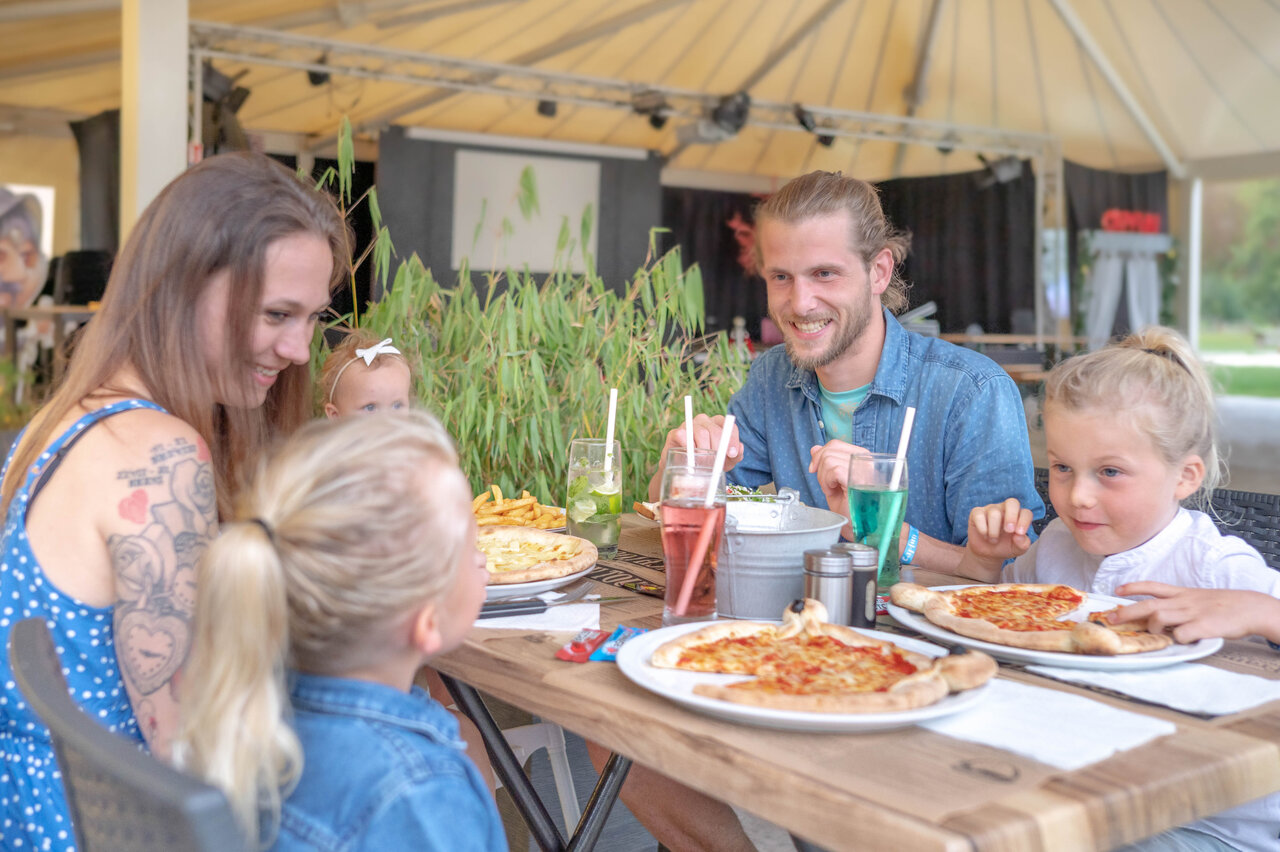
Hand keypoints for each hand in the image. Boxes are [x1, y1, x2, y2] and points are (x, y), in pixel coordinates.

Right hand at [660, 414, 741, 470]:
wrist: (686, 471)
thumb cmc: (709, 463)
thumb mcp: (725, 461)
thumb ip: (735, 456)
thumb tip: (738, 450)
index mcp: (718, 424)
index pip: (729, 426)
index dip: (732, 440)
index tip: (732, 454)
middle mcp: (704, 420)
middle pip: (715, 430)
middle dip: (718, 449)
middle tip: (716, 463)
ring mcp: (689, 424)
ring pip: (701, 433)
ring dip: (704, 451)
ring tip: (704, 463)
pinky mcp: (675, 432)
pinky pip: (683, 435)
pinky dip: (689, 448)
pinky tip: (691, 457)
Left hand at [808, 441, 866, 538]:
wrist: (856, 526)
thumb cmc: (848, 507)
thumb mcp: (831, 480)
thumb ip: (825, 462)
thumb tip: (815, 449)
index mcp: (862, 458)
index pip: (835, 444)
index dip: (820, 454)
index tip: (813, 469)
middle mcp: (866, 460)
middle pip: (830, 449)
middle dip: (820, 468)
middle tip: (827, 485)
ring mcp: (864, 469)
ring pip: (829, 460)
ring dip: (824, 478)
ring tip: (833, 490)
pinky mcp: (859, 479)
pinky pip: (833, 470)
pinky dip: (827, 482)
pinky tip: (834, 492)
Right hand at [966, 499, 1032, 563]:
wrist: (986, 553)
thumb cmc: (1004, 547)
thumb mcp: (1017, 549)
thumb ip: (1023, 544)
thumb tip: (1019, 536)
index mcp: (1018, 516)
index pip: (1025, 513)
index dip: (1024, 521)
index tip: (1020, 533)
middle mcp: (1005, 510)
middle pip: (1012, 503)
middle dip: (1011, 517)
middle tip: (1008, 531)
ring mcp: (991, 509)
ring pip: (994, 513)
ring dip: (994, 531)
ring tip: (994, 540)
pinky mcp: (977, 513)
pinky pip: (979, 516)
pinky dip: (982, 528)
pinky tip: (984, 535)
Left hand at [1110, 583, 1279, 644]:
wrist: (1250, 607)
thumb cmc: (1224, 605)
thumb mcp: (1199, 598)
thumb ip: (1180, 604)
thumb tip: (1161, 615)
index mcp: (1183, 594)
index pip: (1153, 587)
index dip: (1133, 587)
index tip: (1117, 590)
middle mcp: (1183, 601)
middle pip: (1148, 605)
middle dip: (1127, 611)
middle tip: (1111, 618)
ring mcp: (1192, 613)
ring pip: (1159, 617)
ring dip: (1151, 627)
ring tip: (1153, 634)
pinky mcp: (1203, 626)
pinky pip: (1181, 634)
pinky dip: (1176, 639)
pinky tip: (1180, 641)